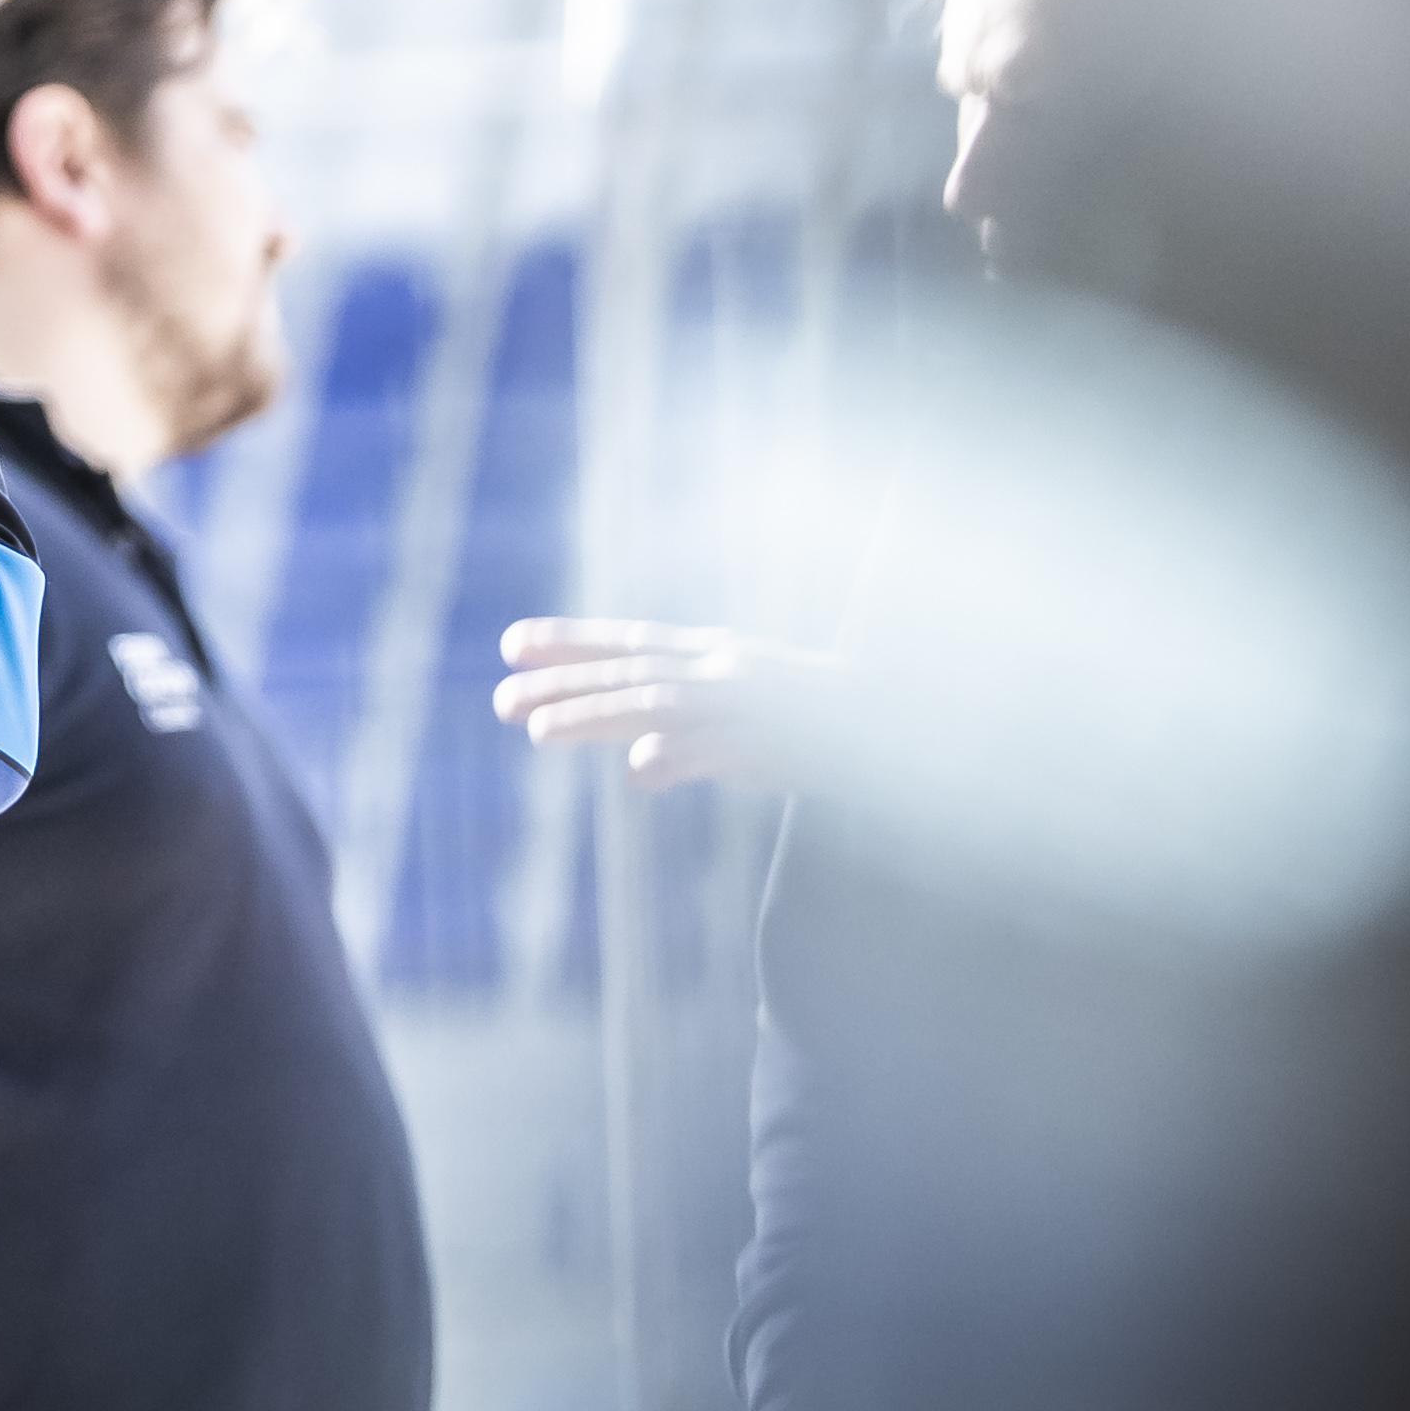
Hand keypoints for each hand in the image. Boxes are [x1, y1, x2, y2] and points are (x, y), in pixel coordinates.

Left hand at [490, 617, 847, 792]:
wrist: (909, 725)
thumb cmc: (831, 729)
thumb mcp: (752, 726)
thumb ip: (693, 744)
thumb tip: (640, 770)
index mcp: (719, 655)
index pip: (630, 641)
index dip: (570, 640)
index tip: (510, 642)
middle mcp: (725, 670)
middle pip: (628, 671)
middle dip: (562, 682)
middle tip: (500, 697)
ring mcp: (748, 703)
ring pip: (657, 703)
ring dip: (596, 715)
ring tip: (537, 731)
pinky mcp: (778, 740)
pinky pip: (721, 749)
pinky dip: (682, 756)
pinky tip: (640, 771)